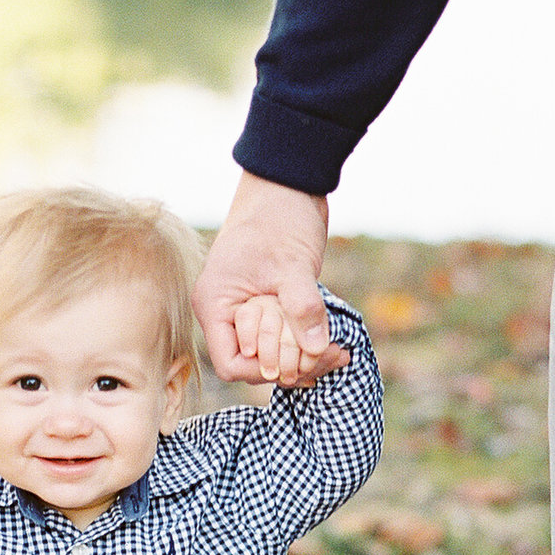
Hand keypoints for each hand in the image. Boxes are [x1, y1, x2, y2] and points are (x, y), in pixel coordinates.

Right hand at [197, 171, 341, 385]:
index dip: (264, 370)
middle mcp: (226, 312)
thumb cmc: (279, 217)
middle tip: (332, 357)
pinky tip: (334, 344)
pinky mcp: (268, 304)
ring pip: (272, 353)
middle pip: (254, 363)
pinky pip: (284, 337)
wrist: (287, 183)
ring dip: (304, 357)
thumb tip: (316, 349)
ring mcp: (247, 309)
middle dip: (292, 366)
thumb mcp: (293, 264)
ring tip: (339, 352)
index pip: (231, 363)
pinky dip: (306, 343)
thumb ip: (302, 306)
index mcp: (216, 305)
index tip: (300, 361)